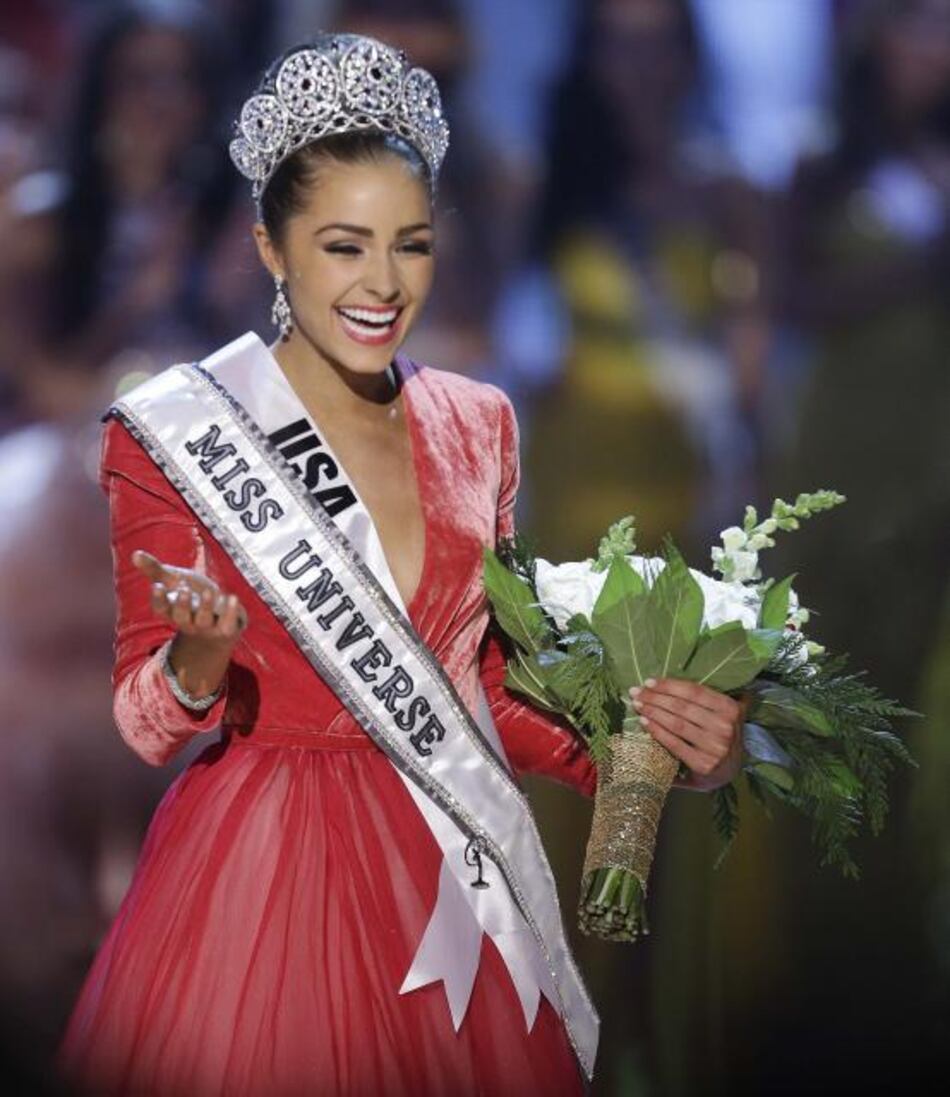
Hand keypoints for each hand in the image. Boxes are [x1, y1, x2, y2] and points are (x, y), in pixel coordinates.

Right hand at [132, 550, 246, 644]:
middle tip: (184, 590)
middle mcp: (187, 621)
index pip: (161, 609)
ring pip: (203, 620)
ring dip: (205, 607)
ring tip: (209, 592)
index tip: (158, 586)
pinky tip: (233, 598)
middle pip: (181, 617)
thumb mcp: (174, 581)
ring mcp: (207, 626)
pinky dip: (231, 612)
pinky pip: (227, 624)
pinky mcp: (225, 628)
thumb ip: (156, 570)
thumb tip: (135, 553)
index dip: (159, 600)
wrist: (218, 617)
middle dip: (182, 605)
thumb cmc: (192, 596)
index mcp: (172, 610)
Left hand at [628, 677, 746, 791]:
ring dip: (653, 712)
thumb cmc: (719, 736)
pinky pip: (673, 743)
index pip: (695, 691)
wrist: (728, 772)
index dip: (669, 685)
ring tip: (637, 704)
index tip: (648, 681)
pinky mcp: (703, 764)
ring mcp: (715, 747)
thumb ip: (710, 697)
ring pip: (676, 724)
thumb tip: (676, 680)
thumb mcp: (724, 714)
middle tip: (635, 692)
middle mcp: (725, 727)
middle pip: (682, 706)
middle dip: (655, 697)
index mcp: (731, 709)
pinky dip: (656, 731)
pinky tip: (644, 722)